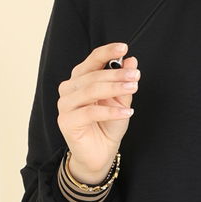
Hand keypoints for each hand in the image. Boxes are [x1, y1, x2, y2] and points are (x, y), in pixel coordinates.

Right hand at [56, 43, 139, 180]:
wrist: (100, 153)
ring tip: (133, 88)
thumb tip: (131, 60)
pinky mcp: (66, 121)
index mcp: (80, 80)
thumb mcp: (120, 101)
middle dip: (116, 74)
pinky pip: (90, 112)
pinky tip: (127, 112)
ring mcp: (65, 105)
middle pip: (93, 75)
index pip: (92, 60)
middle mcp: (69, 89)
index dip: (107, 52)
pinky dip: (110, 111)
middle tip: (135, 75)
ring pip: (90, 90)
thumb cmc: (107, 125)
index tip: (124, 48)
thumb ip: (123, 82)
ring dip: (114, 88)